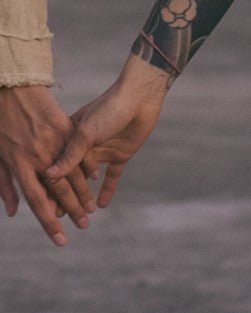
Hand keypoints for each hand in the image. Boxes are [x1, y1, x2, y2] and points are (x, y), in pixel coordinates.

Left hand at [0, 84, 97, 244]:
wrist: (12, 90)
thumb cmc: (1, 126)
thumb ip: (5, 186)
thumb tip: (12, 212)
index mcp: (20, 167)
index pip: (38, 203)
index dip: (49, 224)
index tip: (61, 240)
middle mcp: (39, 158)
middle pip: (60, 191)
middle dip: (73, 211)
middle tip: (84, 225)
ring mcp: (53, 142)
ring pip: (73, 173)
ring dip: (84, 192)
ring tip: (92, 207)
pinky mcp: (65, 127)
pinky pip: (80, 152)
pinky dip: (88, 166)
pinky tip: (95, 178)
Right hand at [46, 55, 169, 207]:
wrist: (141, 97)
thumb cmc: (110, 108)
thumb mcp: (87, 132)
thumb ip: (71, 155)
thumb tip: (50, 175)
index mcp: (72, 136)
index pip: (60, 163)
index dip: (54, 183)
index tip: (48, 203)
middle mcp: (86, 145)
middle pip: (74, 174)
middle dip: (67, 194)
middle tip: (60, 215)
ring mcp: (103, 151)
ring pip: (91, 179)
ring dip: (86, 195)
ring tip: (81, 214)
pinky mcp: (121, 155)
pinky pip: (113, 176)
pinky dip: (108, 190)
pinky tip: (102, 205)